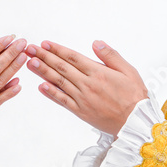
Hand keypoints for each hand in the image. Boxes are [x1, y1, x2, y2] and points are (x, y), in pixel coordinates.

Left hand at [26, 40, 147, 136]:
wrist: (136, 123)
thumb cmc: (135, 96)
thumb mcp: (129, 71)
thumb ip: (111, 56)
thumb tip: (96, 43)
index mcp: (98, 72)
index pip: (73, 57)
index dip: (57, 50)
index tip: (44, 43)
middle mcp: (87, 84)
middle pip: (61, 67)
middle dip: (44, 57)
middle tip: (30, 49)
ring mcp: (82, 98)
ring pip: (59, 82)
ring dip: (43, 72)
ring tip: (30, 63)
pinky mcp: (80, 111)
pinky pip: (63, 101)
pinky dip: (51, 93)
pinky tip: (41, 86)